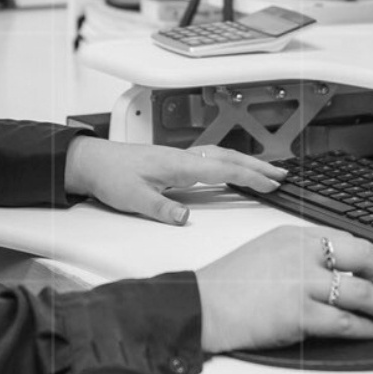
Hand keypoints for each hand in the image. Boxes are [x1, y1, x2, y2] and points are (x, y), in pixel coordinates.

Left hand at [63, 138, 286, 225]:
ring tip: (264, 171)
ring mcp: (178, 158)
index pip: (222, 170)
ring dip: (244, 162)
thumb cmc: (110, 176)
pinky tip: (230, 169)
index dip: (250, 177)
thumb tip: (185, 217)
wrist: (91, 161)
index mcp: (178, 165)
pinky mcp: (172, 162)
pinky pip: (209, 158)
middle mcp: (182, 158)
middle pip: (228, 158)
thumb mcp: (133, 199)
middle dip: (257, 166)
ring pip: (219, 155)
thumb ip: (161, 209)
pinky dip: (228, 161)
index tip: (272, 183)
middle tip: (282, 174)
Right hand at [194, 226, 372, 353]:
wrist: (200, 306)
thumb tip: (332, 273)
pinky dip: (368, 327)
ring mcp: (303, 283)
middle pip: (363, 258)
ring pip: (363, 292)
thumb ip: (298, 256)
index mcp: (293, 235)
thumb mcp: (264, 252)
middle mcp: (302, 253)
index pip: (346, 240)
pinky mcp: (301, 314)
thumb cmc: (225, 285)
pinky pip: (347, 321)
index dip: (372, 256)